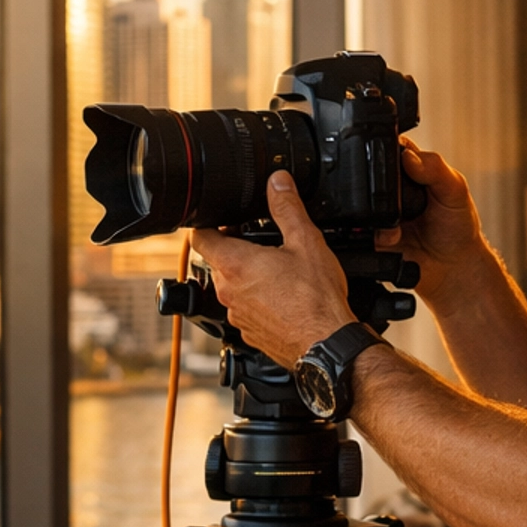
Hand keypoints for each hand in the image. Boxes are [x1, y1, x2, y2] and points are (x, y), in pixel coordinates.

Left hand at [191, 174, 355, 369]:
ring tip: (277, 269)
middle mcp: (228, 291)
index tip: (221, 218)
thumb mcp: (306, 241)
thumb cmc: (315, 300)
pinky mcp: (249, 332)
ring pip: (232, 286)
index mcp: (234, 264)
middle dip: (234, 248)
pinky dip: (258, 299)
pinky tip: (283, 296)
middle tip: (260, 240)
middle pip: (217, 260)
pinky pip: (246, 308)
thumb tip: (278, 182)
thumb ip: (287, 207)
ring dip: (247, 275)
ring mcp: (236, 314)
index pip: (200, 236)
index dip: (207, 222)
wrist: (326, 344)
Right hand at [375, 138, 487, 307]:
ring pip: (358, 203)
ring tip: (399, 227)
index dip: (387, 151)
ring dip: (376, 214)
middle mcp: (390, 187)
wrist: (452, 268)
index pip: (389, 147)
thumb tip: (410, 157)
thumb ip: (435, 169)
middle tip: (402, 203)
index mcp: (409, 166)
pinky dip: (374, 234)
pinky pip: (358, 231)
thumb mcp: (455, 190)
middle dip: (377, 188)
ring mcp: (377, 211)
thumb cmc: (458, 226)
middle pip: (367, 173)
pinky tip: (394, 239)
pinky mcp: (369, 235)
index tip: (398, 168)